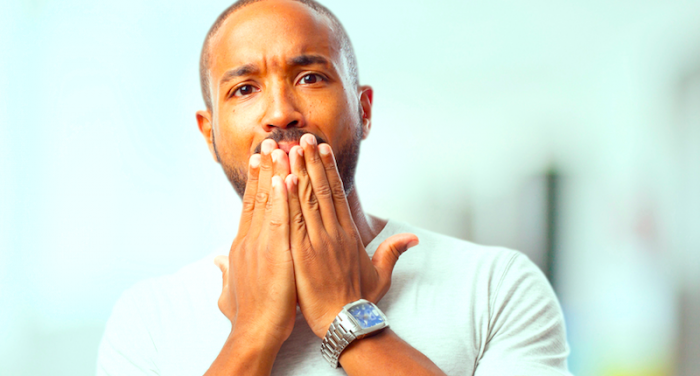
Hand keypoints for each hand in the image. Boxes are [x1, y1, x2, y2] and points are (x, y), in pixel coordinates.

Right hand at [217, 139, 296, 345]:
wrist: (254, 330)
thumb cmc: (248, 313)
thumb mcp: (231, 289)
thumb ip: (225, 272)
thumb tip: (216, 263)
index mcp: (243, 245)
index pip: (250, 205)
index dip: (255, 181)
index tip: (260, 160)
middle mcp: (250, 239)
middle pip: (258, 196)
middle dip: (265, 168)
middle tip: (270, 142)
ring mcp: (262, 244)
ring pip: (270, 201)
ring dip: (276, 173)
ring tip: (281, 147)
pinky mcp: (276, 252)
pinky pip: (281, 218)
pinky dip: (284, 197)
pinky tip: (288, 177)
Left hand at [285, 134, 417, 337]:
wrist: (345, 324)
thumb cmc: (360, 301)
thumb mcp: (381, 274)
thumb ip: (392, 252)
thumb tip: (412, 237)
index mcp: (348, 235)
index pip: (337, 194)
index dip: (329, 169)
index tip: (322, 149)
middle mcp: (333, 233)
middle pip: (321, 190)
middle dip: (311, 162)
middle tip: (301, 138)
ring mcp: (317, 243)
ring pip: (306, 200)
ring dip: (298, 172)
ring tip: (290, 149)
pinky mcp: (301, 254)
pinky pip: (293, 221)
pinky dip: (287, 199)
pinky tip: (282, 179)